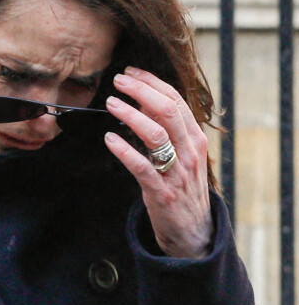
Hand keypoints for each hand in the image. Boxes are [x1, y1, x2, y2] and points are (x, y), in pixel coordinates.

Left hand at [104, 66, 212, 258]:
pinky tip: (109, 139)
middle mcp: (189, 151)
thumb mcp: (183, 156)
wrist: (194, 232)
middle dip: (141, 90)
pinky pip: (142, 166)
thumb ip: (168, 131)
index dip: (152, 83)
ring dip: (131, 114)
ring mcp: (177, 172)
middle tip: (119, 80)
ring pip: (156, 134)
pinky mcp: (162, 192)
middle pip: (167, 110)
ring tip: (112, 103)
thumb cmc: (183, 189)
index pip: (176, 100)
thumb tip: (143, 105)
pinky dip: (124, 150)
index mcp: (195, 139)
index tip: (132, 72)